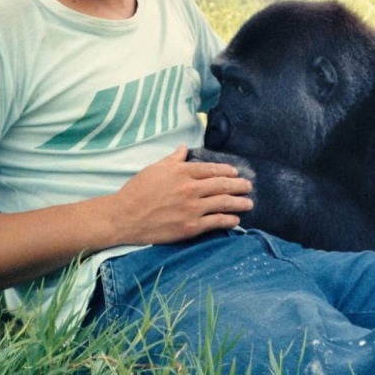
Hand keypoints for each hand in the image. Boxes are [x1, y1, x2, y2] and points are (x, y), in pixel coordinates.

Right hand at [109, 145, 253, 244]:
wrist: (125, 217)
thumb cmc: (138, 190)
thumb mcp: (155, 169)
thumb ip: (173, 159)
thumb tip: (184, 148)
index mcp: (182, 172)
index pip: (212, 169)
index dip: (227, 171)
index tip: (235, 172)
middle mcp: (190, 189)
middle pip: (222, 185)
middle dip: (239, 185)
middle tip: (249, 186)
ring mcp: (192, 208)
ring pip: (223, 203)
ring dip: (239, 202)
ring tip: (249, 203)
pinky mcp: (190, 227)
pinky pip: (216, 222)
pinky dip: (229, 220)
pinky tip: (235, 219)